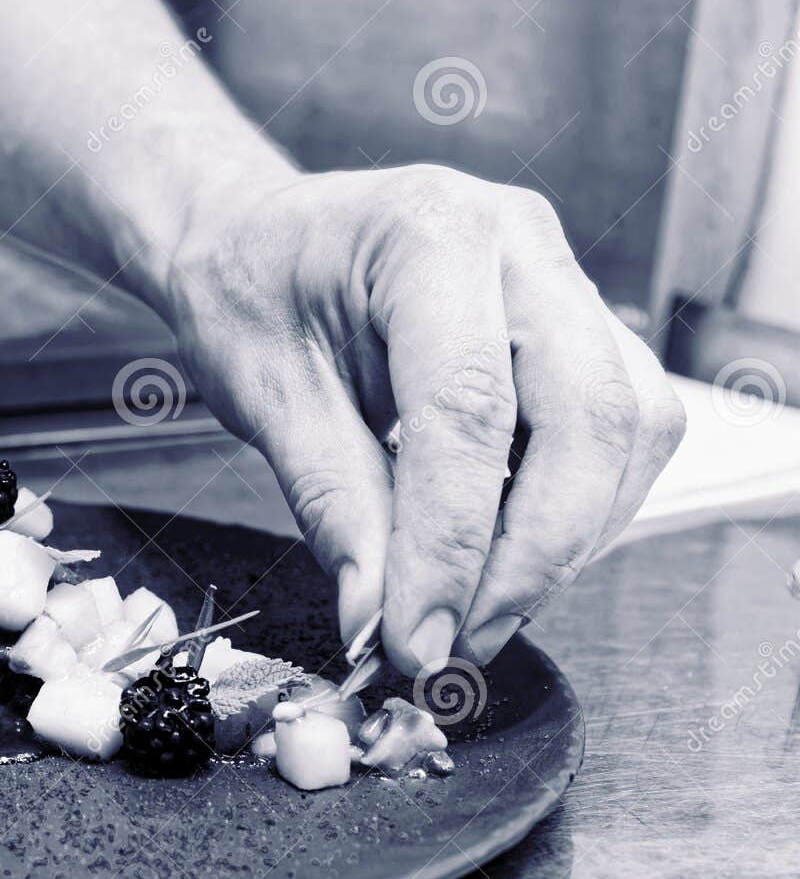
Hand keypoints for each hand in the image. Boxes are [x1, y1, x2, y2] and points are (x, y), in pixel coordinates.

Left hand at [163, 164, 685, 674]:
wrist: (255, 236)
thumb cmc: (248, 290)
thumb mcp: (262, 394)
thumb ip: (332, 504)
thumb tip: (380, 617)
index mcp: (427, 234)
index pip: (468, 409)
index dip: (451, 544)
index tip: (418, 640)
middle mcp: (520, 243)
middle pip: (590, 416)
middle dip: (534, 556)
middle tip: (457, 644)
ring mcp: (561, 279)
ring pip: (630, 428)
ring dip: (568, 541)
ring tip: (474, 611)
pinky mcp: (577, 327)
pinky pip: (620, 430)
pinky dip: (575, 510)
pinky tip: (502, 556)